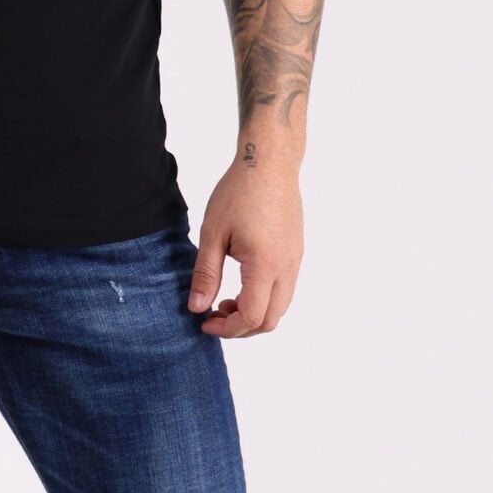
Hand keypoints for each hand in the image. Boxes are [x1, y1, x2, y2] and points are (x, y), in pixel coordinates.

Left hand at [186, 154, 303, 336]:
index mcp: (265, 265)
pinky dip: (264, 298)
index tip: (204, 321)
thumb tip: (197, 307)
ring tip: (225, 299)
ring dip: (254, 313)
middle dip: (241, 328)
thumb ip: (206, 274)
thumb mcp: (213, 234)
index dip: (227, 328)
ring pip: (280, 306)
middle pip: (271, 320)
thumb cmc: (239, 192)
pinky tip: (242, 283)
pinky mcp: (296, 252)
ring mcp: (295, 260)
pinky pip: (285, 289)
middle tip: (214, 315)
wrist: (269, 163)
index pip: (252, 317)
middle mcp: (287, 267)